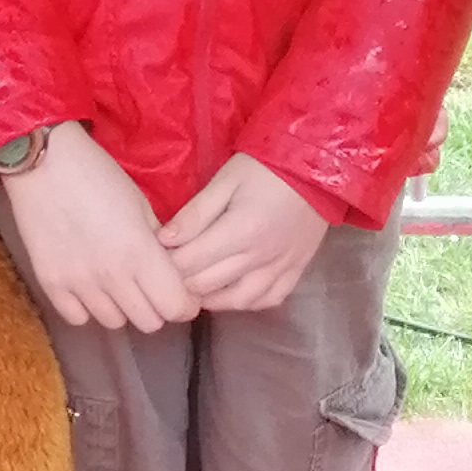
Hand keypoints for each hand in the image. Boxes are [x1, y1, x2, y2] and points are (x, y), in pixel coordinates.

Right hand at [4, 125, 195, 332]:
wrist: (43, 162)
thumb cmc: (98, 174)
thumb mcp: (140, 204)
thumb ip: (157, 244)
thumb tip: (170, 271)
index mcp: (140, 252)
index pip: (176, 307)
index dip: (184, 303)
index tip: (180, 292)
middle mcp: (111, 276)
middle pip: (149, 322)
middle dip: (156, 307)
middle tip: (149, 285)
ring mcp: (78, 283)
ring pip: (115, 323)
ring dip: (122, 307)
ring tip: (115, 282)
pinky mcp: (50, 284)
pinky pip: (78, 318)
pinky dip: (87, 307)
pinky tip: (87, 284)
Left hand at [169, 152, 331, 311]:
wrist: (316, 168)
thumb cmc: (265, 168)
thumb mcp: (225, 180)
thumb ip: (195, 213)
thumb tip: (164, 240)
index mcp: (240, 231)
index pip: (191, 262)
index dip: (166, 263)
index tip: (155, 256)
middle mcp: (261, 257)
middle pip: (208, 284)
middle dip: (181, 281)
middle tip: (168, 270)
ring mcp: (281, 268)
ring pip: (236, 301)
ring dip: (210, 297)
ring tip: (194, 285)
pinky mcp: (296, 271)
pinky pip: (267, 300)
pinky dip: (245, 302)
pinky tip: (230, 293)